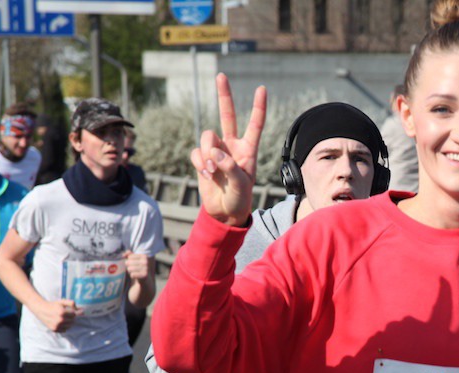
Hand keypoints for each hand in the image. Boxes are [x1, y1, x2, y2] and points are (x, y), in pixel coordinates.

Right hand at [35, 299, 81, 332]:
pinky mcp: (54, 329)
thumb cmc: (53, 305)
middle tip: (66, 314)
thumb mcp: (62, 302)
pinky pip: (64, 330)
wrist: (41, 309)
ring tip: (63, 318)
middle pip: (72, 321)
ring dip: (68, 322)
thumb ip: (72, 303)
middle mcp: (59, 320)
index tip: (71, 311)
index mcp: (62, 312)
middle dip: (71, 317)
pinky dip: (64, 327)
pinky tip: (60, 322)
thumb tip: (81, 310)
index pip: (74, 315)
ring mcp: (57, 325)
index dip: (73, 312)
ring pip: (69, 326)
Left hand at [123, 250, 149, 279]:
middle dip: (129, 266)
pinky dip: (132, 276)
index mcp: (144, 256)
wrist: (146, 278)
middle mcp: (146, 261)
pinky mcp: (144, 275)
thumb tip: (123, 255)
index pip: (129, 257)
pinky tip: (136, 276)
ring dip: (130, 271)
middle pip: (128, 262)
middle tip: (134, 269)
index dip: (129, 261)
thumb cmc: (138, 267)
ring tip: (135, 272)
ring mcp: (146, 268)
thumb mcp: (135, 259)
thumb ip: (129, 255)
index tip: (135, 264)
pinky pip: (132, 274)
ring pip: (129, 269)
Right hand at [189, 73, 266, 225]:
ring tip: (214, 172)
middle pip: (227, 115)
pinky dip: (200, 163)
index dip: (258, 107)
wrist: (224, 212)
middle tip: (221, 75)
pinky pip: (197, 152)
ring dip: (208, 153)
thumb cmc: (240, 199)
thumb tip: (215, 153)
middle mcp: (232, 146)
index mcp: (249, 150)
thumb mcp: (242, 186)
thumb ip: (231, 168)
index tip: (262, 88)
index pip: (255, 125)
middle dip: (224, 95)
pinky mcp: (203, 158)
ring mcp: (216, 151)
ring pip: (207, 136)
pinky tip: (207, 174)